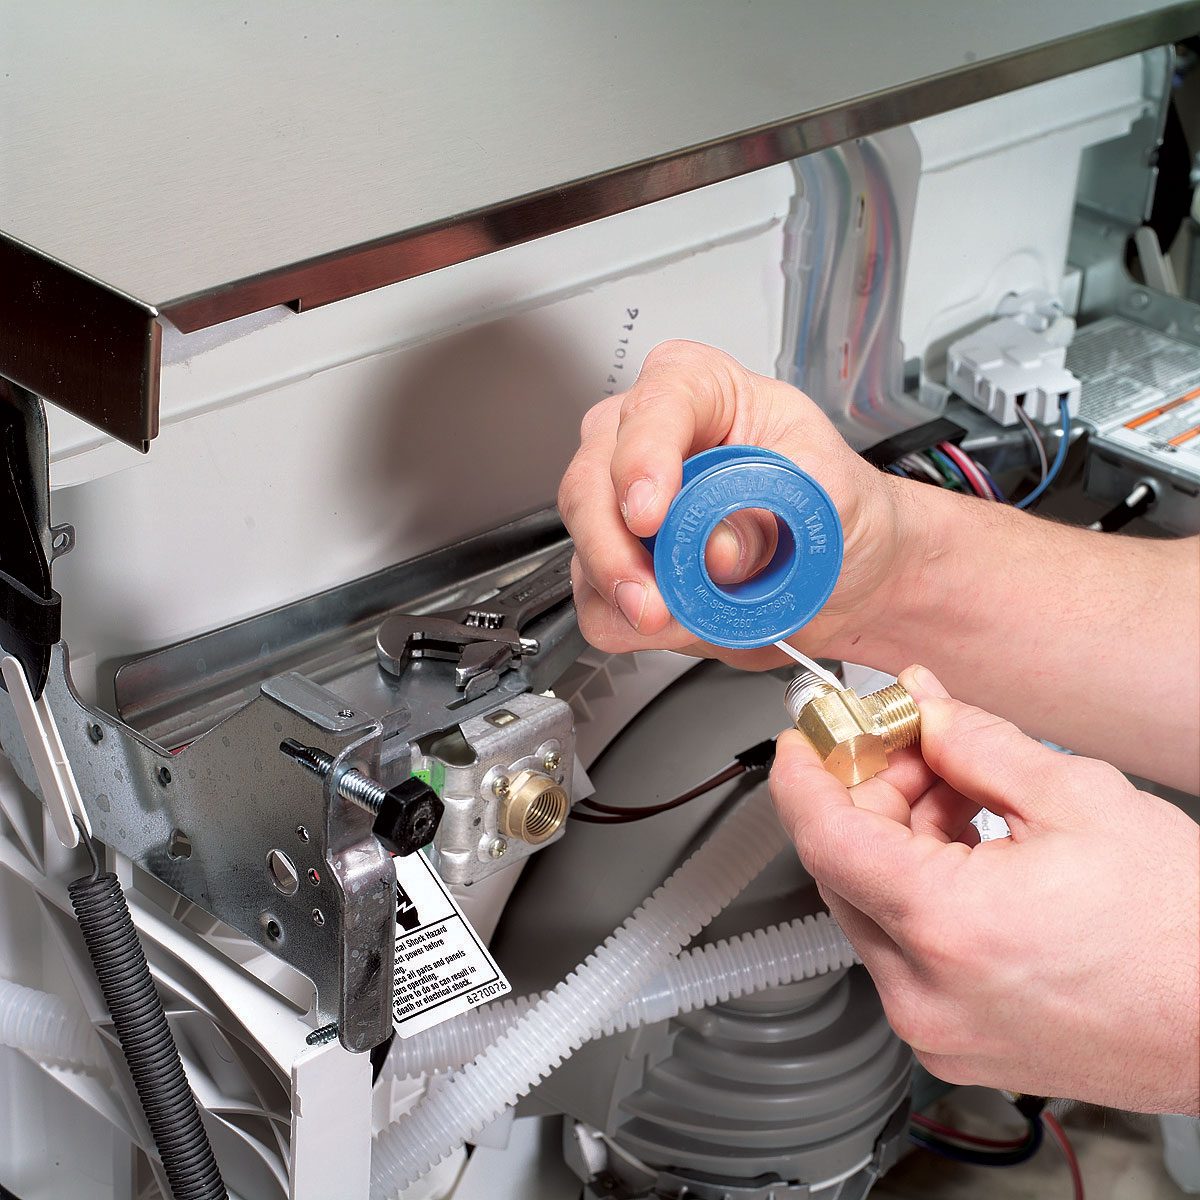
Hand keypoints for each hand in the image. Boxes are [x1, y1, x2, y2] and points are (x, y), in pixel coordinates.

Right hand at [557, 340, 906, 667]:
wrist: (844, 572)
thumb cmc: (834, 508)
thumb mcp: (828, 492)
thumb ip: (774, 511)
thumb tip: (714, 549)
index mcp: (704, 392)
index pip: (657, 406)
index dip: (644, 458)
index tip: (652, 515)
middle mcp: (649, 440)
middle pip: (593, 481)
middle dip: (614, 549)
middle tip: (650, 599)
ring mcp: (624, 504)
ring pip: (585, 546)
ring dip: (626, 595)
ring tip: (685, 617)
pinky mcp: (620, 564)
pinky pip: (595, 603)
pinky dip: (630, 625)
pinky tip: (679, 622)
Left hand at [769, 665, 1199, 1113]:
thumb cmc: (1182, 933)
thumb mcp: (1078, 800)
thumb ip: (977, 744)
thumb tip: (923, 707)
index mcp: (947, 928)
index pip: (824, 837)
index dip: (804, 775)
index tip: (804, 739)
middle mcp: (924, 994)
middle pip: (843, 868)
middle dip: (867, 794)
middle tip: (907, 745)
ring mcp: (937, 1029)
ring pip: (871, 907)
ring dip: (895, 837)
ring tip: (957, 789)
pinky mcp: (955, 1043)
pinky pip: (903, 949)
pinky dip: (916, 889)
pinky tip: (964, 844)